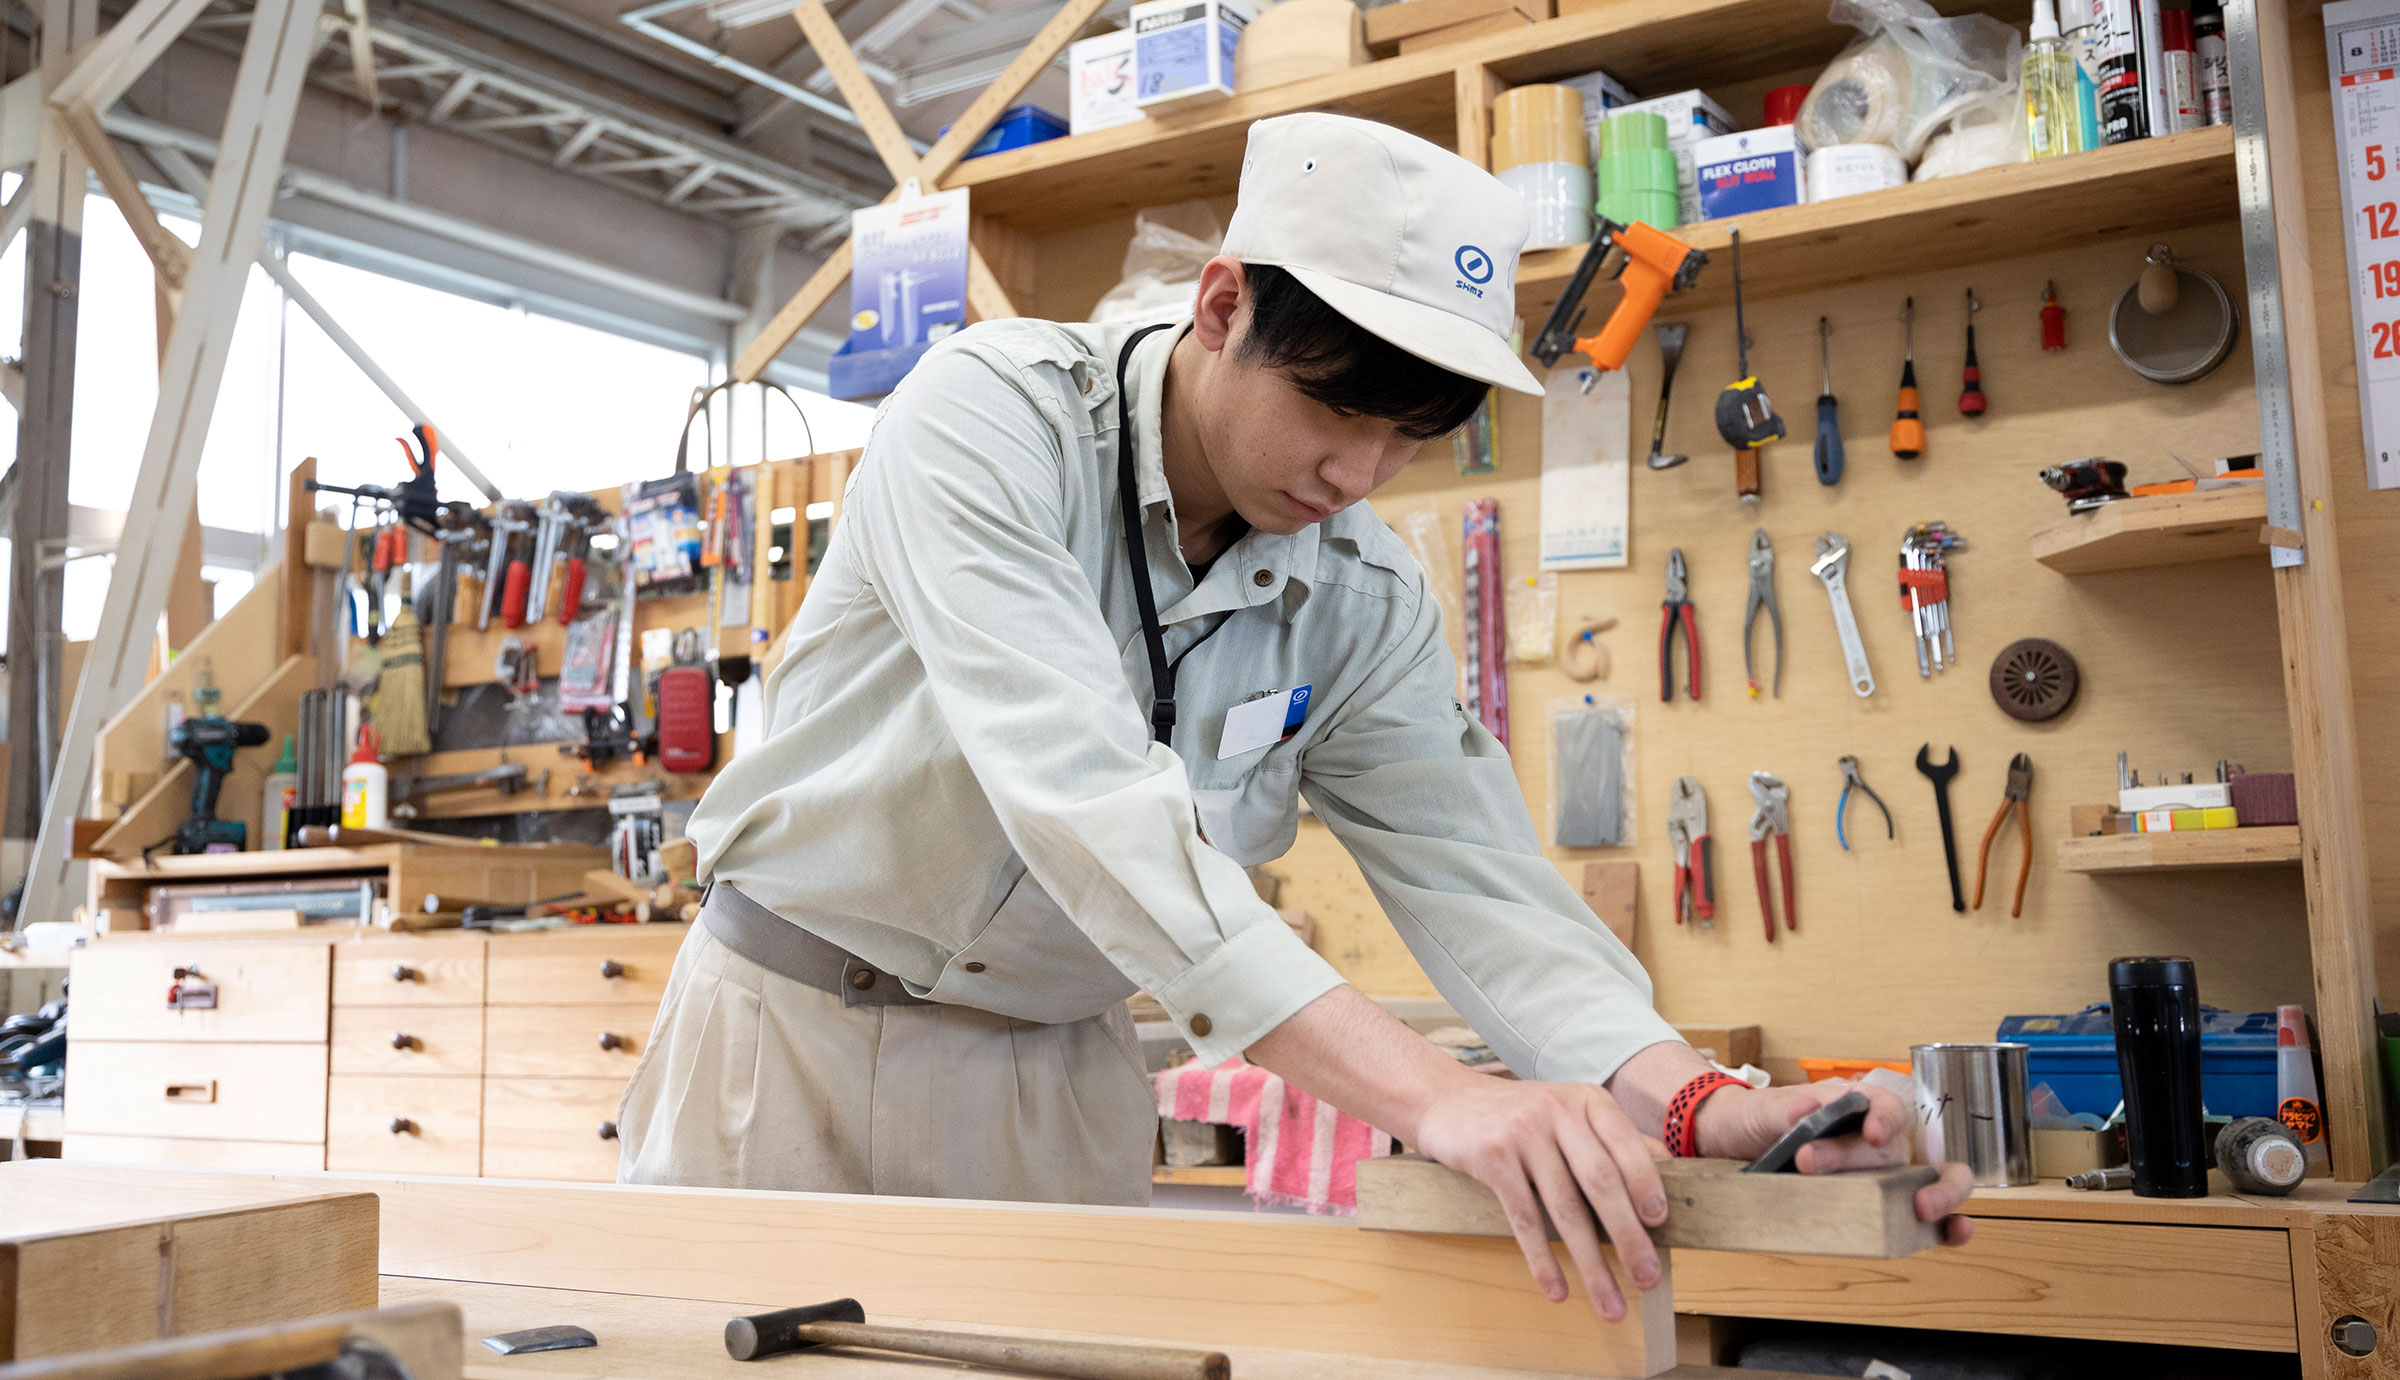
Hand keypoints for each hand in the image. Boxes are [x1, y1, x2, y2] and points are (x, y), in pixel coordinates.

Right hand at [1409, 1072, 1667, 1322]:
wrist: (1448, 1101)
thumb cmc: (1520, 1116)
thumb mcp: (1569, 1112)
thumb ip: (1612, 1138)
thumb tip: (1670, 1169)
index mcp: (1587, 1101)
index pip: (1626, 1145)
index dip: (1646, 1186)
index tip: (1661, 1225)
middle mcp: (1558, 1111)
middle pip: (1601, 1182)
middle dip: (1628, 1237)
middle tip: (1647, 1279)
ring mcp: (1523, 1133)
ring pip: (1565, 1209)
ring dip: (1591, 1265)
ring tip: (1610, 1305)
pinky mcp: (1492, 1157)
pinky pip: (1525, 1218)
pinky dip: (1543, 1260)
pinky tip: (1557, 1290)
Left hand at [1696, 1078, 1974, 1245]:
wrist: (1733, 1142)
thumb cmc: (1758, 1119)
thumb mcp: (1765, 1109)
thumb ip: (1784, 1110)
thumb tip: (1803, 1113)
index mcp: (1856, 1105)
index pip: (1887, 1106)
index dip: (1887, 1118)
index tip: (1872, 1133)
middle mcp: (1877, 1140)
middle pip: (1895, 1149)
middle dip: (1865, 1161)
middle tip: (1821, 1168)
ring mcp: (1884, 1175)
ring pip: (1930, 1179)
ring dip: (1937, 1193)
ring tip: (1922, 1210)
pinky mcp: (1883, 1209)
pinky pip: (1924, 1218)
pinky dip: (1946, 1225)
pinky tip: (1953, 1232)